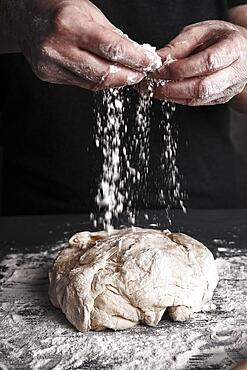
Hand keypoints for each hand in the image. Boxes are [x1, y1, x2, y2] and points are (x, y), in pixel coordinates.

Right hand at [9, 0, 158, 89]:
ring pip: (93, 83)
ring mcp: (50, 64)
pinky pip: (81, 85)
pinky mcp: (47, 75)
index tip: (148, 62)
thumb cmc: (59, 8)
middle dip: (128, 75)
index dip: (134, 59)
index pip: (111, 48)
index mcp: (69, 24)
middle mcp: (57, 47)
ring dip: (115, 81)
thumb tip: (136, 54)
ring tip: (127, 75)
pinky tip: (106, 75)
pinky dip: (98, 82)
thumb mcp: (88, 11)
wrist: (24, 16)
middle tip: (140, 74)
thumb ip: (111, 35)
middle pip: (103, 73)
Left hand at [140, 20, 246, 105]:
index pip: (207, 62)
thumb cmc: (221, 38)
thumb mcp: (202, 31)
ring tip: (153, 90)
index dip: (181, 68)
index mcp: (233, 49)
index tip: (159, 69)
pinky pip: (197, 103)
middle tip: (152, 85)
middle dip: (172, 89)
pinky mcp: (220, 99)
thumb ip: (180, 45)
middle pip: (202, 87)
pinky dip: (178, 99)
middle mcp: (235, 72)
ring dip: (172, 96)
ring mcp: (229, 89)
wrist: (241, 50)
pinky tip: (165, 93)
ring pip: (198, 99)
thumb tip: (157, 59)